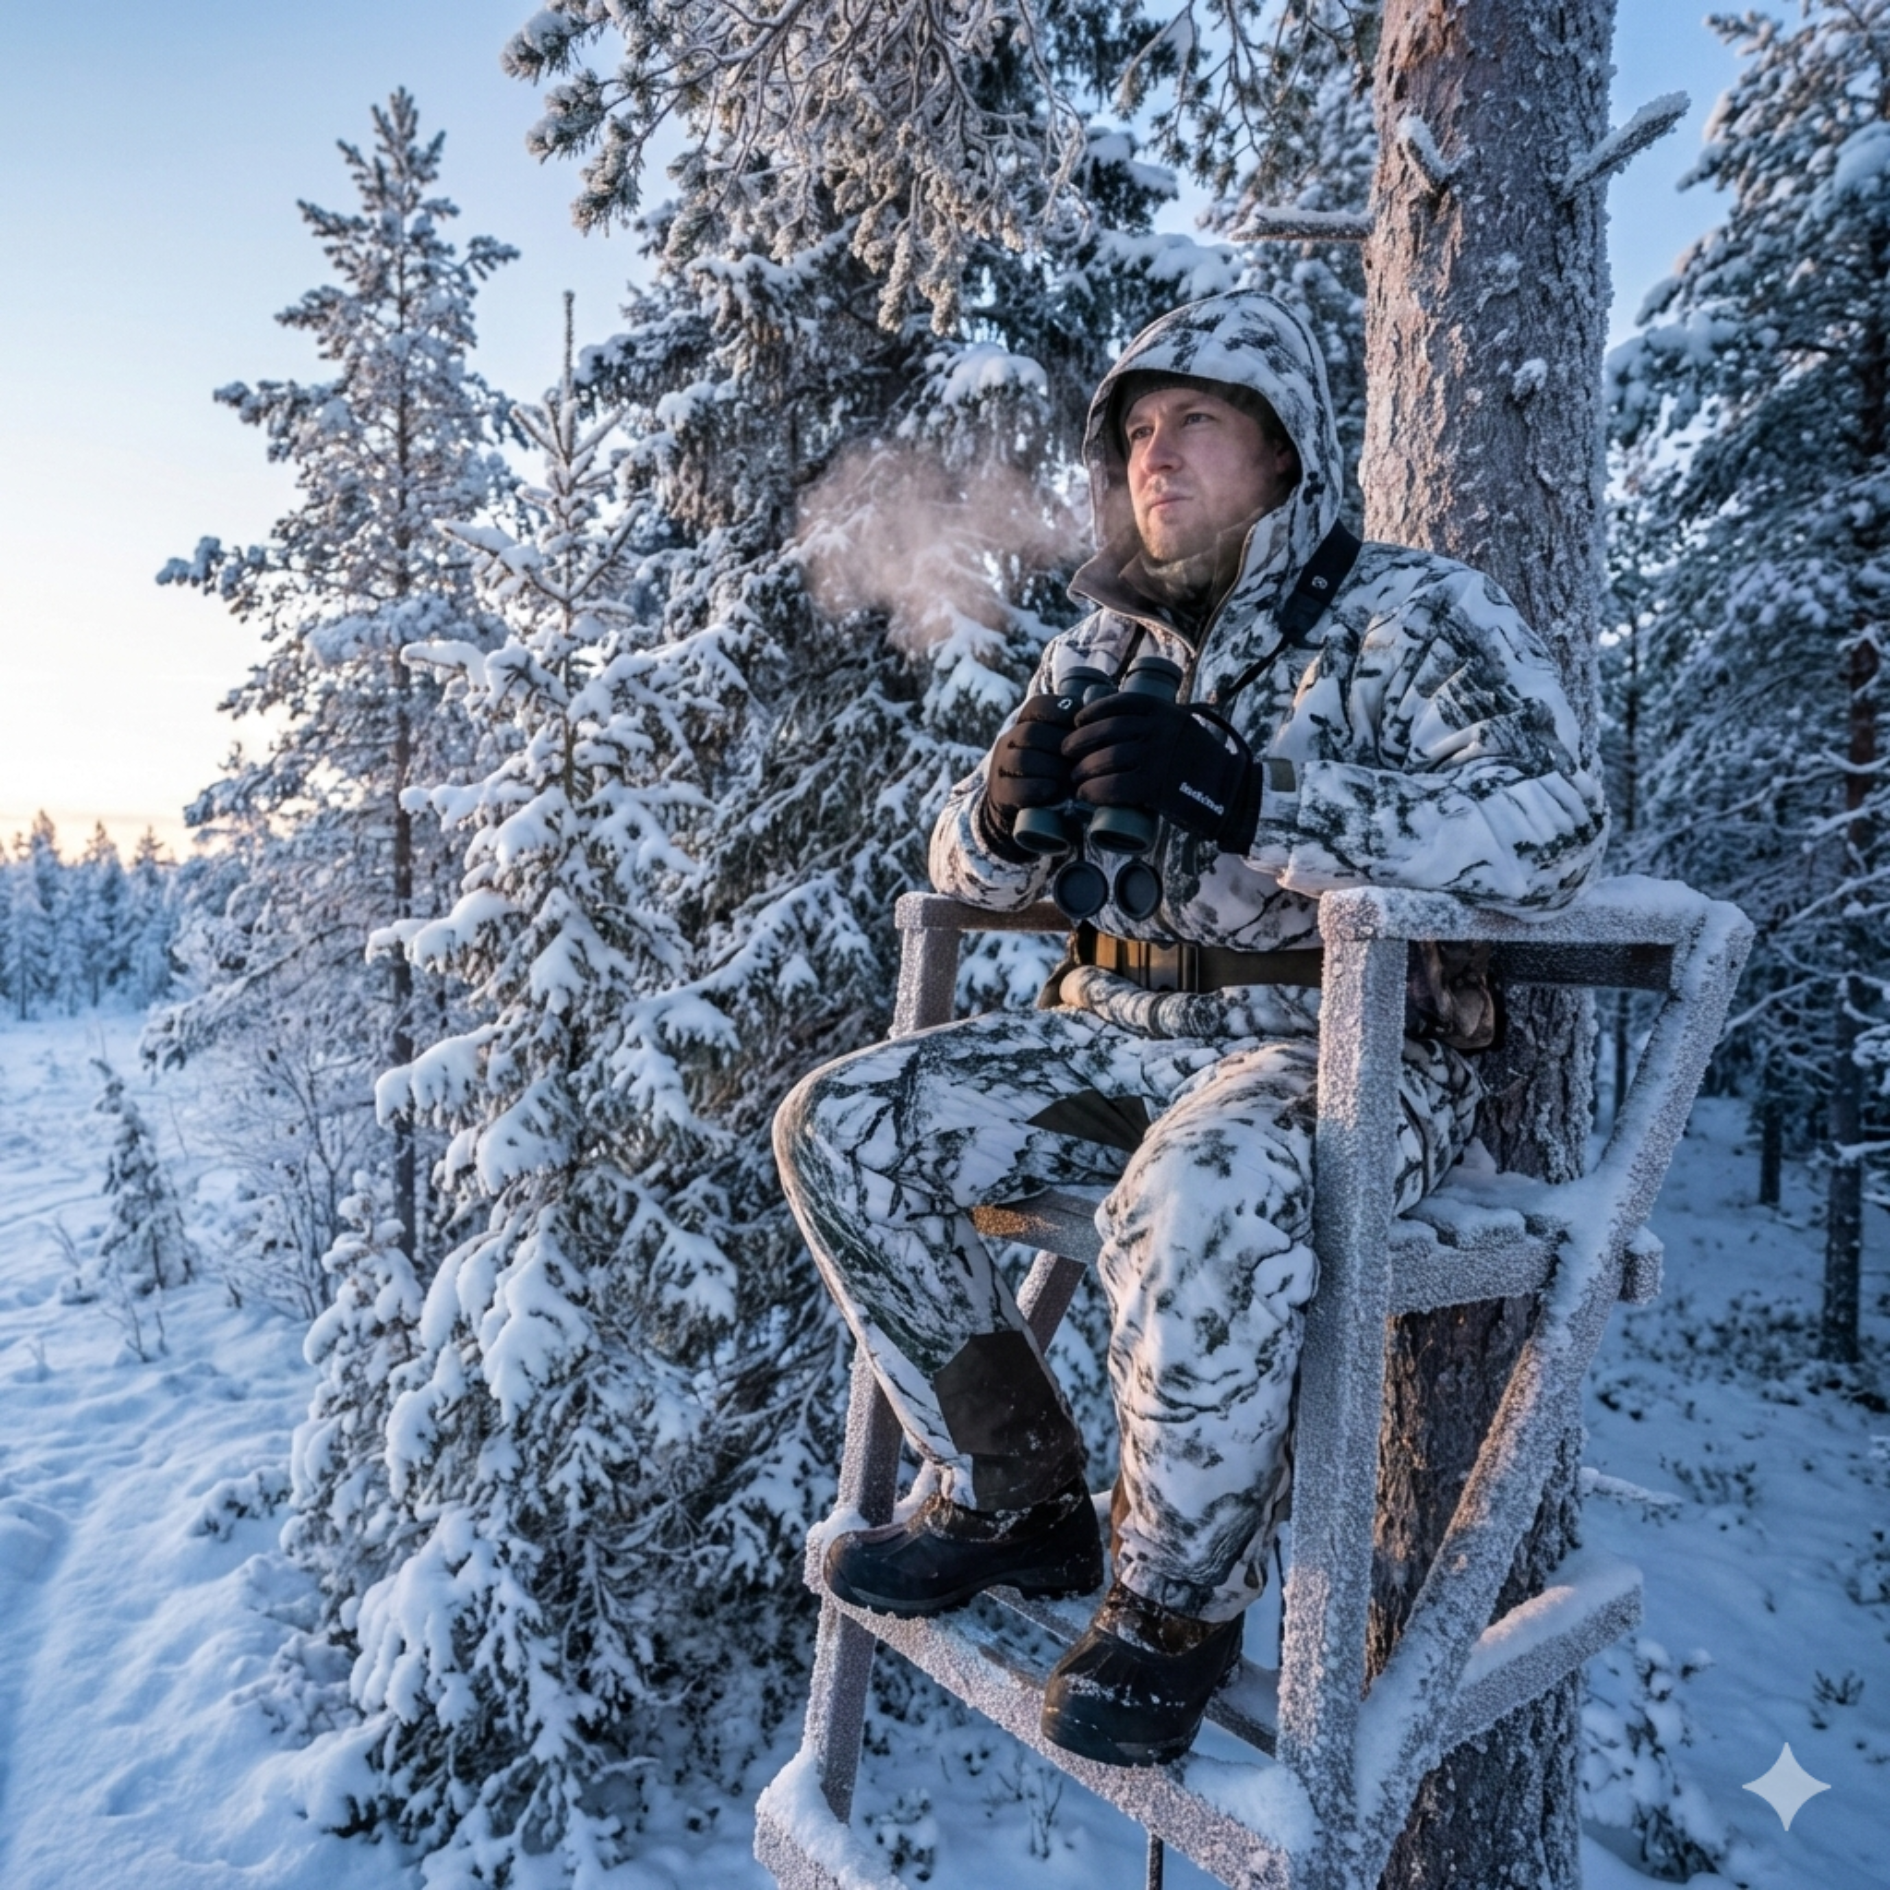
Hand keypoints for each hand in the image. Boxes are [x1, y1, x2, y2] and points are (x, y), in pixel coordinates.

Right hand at [982, 693, 1076, 832]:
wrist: (1024, 809)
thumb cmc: (1054, 773)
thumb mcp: (1062, 748)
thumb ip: (1076, 731)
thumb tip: (1099, 714)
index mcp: (1024, 723)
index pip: (1037, 706)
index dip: (1060, 712)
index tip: (1081, 725)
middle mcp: (1009, 741)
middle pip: (1030, 733)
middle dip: (1060, 747)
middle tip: (1081, 761)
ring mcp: (1000, 766)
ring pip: (1021, 759)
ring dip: (1050, 769)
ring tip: (1070, 780)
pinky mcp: (999, 792)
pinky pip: (1014, 786)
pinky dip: (1036, 788)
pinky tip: (1052, 791)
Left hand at [1065, 691, 1259, 851]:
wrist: (1232, 793)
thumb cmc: (1203, 765)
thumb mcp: (1182, 729)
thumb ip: (1157, 725)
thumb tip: (1118, 728)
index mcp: (1165, 711)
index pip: (1119, 704)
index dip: (1092, 712)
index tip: (1077, 722)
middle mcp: (1160, 728)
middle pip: (1106, 731)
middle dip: (1079, 742)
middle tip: (1066, 755)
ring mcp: (1158, 756)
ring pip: (1106, 759)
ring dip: (1082, 771)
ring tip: (1075, 780)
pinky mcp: (1156, 785)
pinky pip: (1114, 786)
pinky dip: (1094, 791)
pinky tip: (1085, 796)